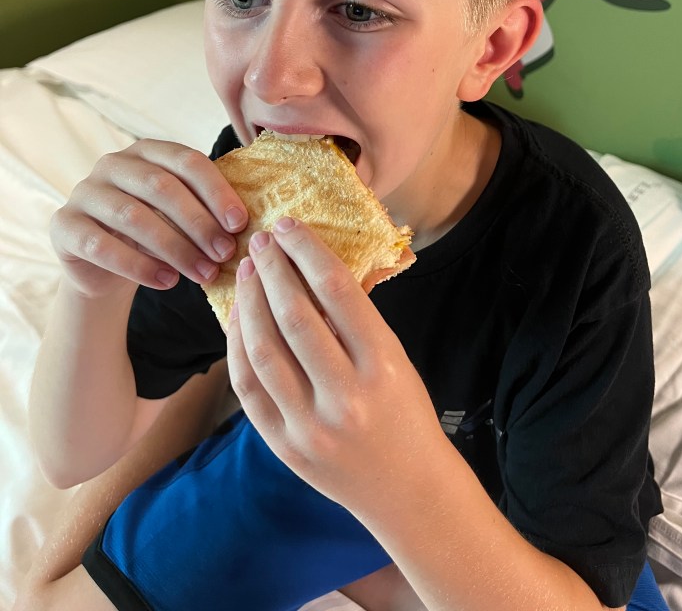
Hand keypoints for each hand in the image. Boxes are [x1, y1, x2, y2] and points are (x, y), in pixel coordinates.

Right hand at [50, 140, 247, 298]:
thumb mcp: (180, 215)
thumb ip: (206, 209)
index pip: (187, 161)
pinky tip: (168, 282)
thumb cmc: (155, 232)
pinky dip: (139, 266)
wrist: (105, 265)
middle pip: (161, 187)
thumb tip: (248, 224)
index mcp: (147, 151)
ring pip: (133, 217)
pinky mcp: (65, 226)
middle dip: (198, 222)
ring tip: (203, 274)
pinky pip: (102, 246)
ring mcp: (85, 192)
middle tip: (225, 252)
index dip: (216, 191)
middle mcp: (113, 164)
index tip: (240, 223)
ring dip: (175, 248)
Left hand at [226, 218, 447, 514]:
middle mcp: (344, 397)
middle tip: (260, 241)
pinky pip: (247, 389)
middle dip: (273, 271)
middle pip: (294, 318)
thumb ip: (355, 320)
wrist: (408, 491)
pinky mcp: (283, 447)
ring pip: (263, 351)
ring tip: (246, 273)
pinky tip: (238, 318)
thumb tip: (309, 266)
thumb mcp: (395, 359)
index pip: (337, 292)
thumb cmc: (405, 413)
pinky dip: (237, 347)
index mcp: (381, 365)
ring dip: (249, 303)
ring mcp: (309, 427)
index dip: (307, 251)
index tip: (289, 226)